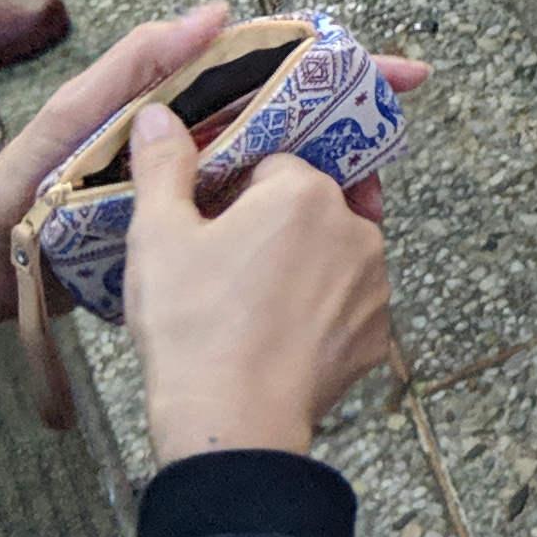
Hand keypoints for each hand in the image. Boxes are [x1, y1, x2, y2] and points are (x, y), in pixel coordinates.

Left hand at [0, 3, 409, 389]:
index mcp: (179, 100)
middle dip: (350, 126)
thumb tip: (216, 11)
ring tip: (368, 198)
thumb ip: (138, 63)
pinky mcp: (192, 238)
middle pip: (291, 121)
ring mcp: (198, 189)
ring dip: (331, 180)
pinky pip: (256, 224)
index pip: (271, 69)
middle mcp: (197, 138)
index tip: (393, 73)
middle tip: (394, 140)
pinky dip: (296, 225)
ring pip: (284, 174)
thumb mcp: (77, 111)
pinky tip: (326, 237)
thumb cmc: (22, 181)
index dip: (336, 68)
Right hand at [123, 93, 395, 462]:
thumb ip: (163, 166)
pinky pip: (345, 306)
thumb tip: (158, 114)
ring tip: (247, 309)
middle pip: (308, 209)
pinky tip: (276, 338)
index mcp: (307, 193)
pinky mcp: (378, 334)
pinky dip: (317, 315)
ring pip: (331, 256)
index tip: (206, 227)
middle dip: (271, 228)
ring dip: (300, 269)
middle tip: (223, 271)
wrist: (232, 421)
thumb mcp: (158, 235)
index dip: (232, 194)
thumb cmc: (193, 325)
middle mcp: (357, 228)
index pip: (271, 168)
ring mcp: (376, 284)